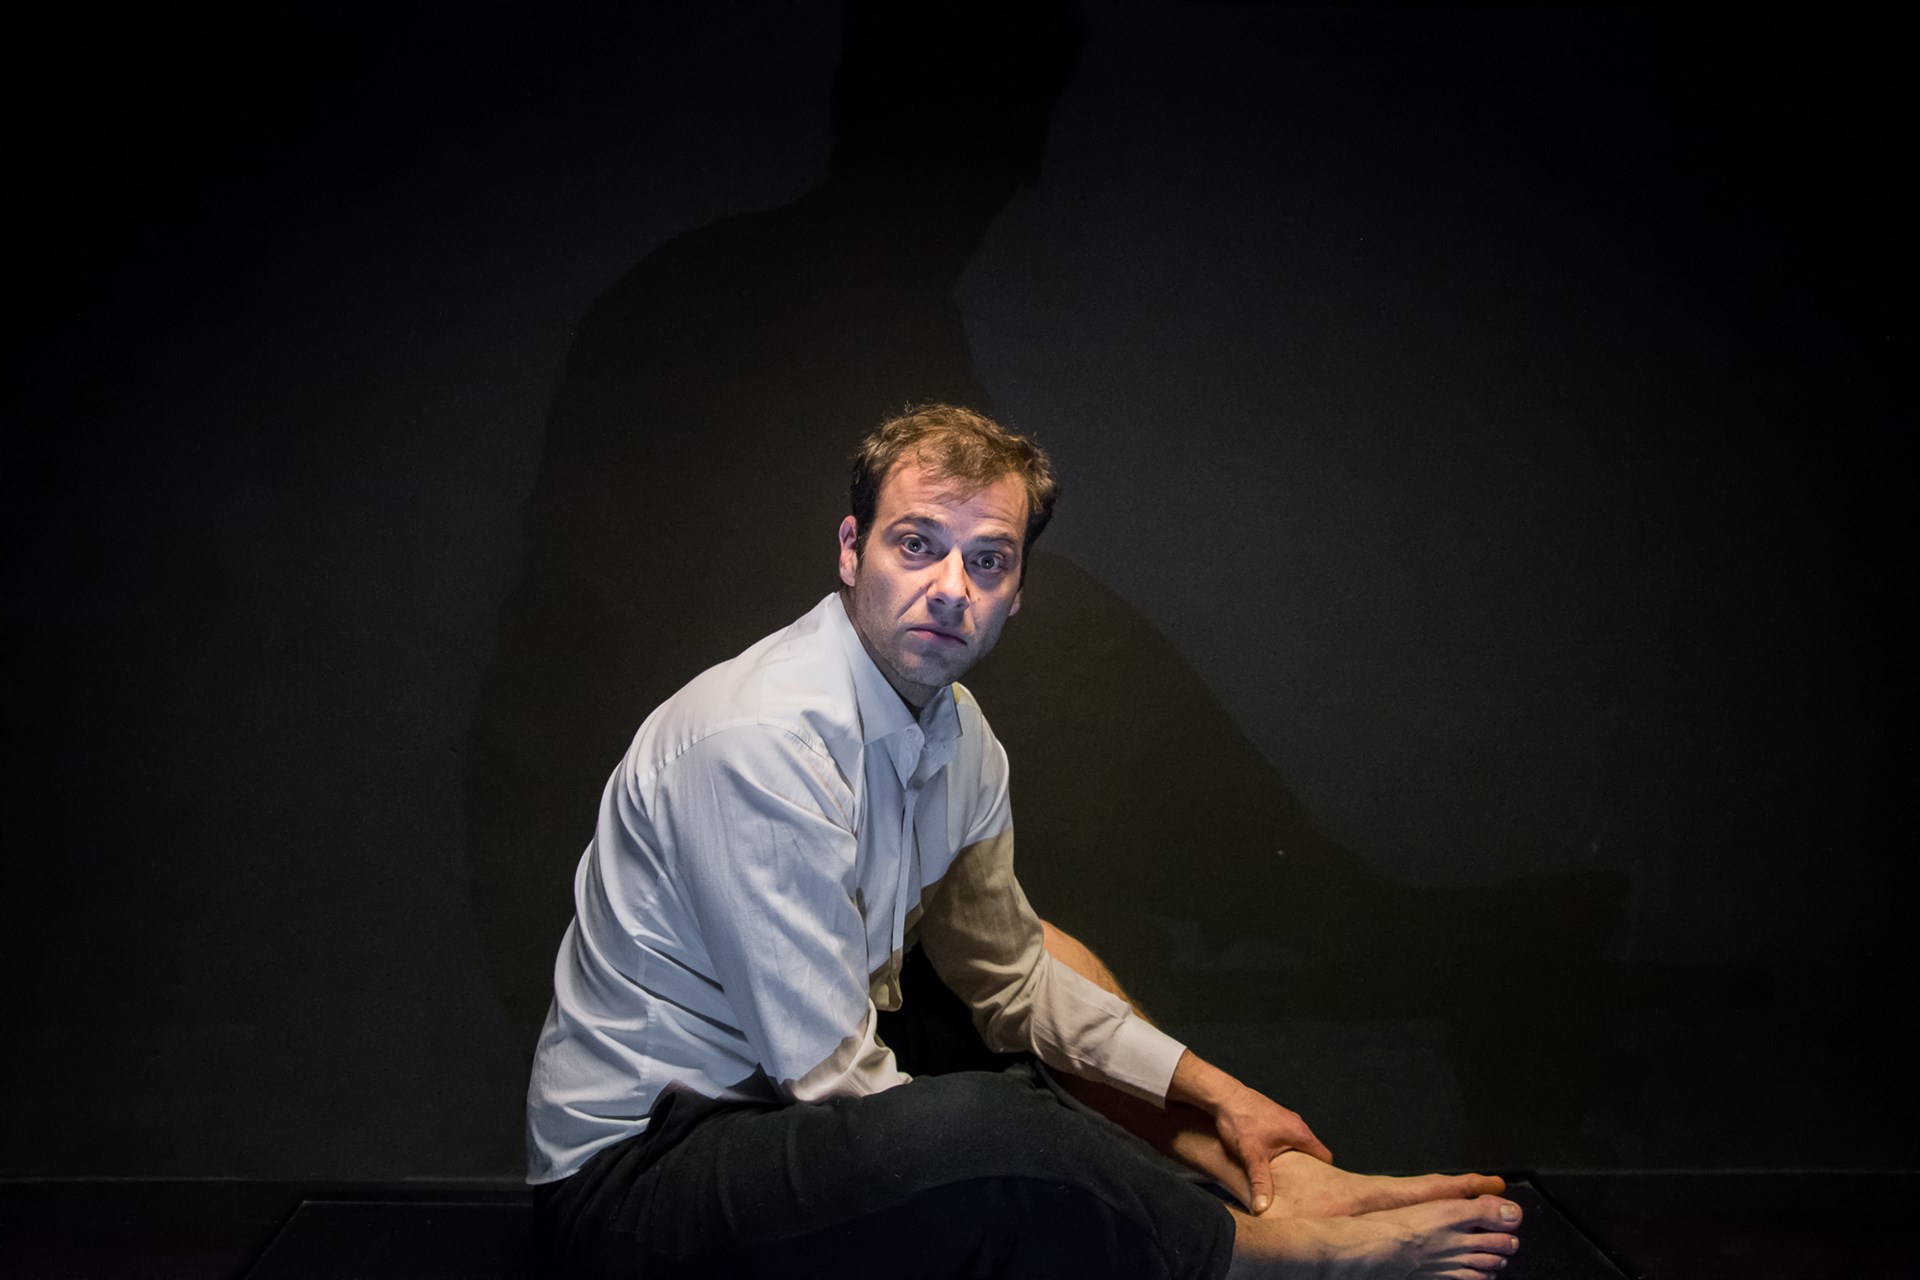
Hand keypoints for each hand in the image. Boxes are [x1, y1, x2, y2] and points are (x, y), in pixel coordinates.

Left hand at [1211, 1081, 1332, 1212]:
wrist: (1223, 1095)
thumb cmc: (1239, 1120)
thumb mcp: (1251, 1155)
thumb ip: (1259, 1182)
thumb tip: (1263, 1207)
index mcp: (1300, 1133)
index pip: (1326, 1157)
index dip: (1325, 1176)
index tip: (1319, 1191)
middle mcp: (1297, 1124)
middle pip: (1313, 1153)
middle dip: (1308, 1171)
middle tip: (1301, 1190)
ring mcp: (1286, 1119)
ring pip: (1298, 1145)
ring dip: (1294, 1160)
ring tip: (1285, 1179)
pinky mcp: (1273, 1118)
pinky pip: (1286, 1138)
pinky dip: (1283, 1150)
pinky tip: (1269, 1161)